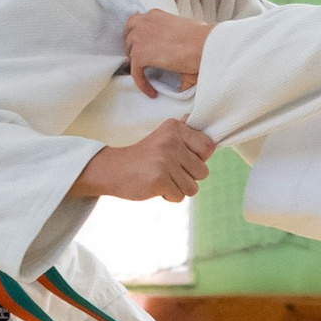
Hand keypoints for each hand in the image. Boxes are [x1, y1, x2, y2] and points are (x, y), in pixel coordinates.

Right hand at [74, 120, 214, 204]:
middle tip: (168, 171)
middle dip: (188, 177)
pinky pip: (179, 196)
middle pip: (203, 171)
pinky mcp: (159, 179)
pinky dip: (168, 196)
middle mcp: (172, 141)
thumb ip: (183, 133)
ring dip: (178, 188)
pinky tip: (155, 186)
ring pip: (193, 187)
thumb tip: (199, 124)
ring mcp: (166, 161)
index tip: (182, 159)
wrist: (112, 169)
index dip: (199, 159)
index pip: (209, 147)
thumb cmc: (142, 156)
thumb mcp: (162, 137)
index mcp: (175, 128)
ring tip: (162, 178)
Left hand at [124, 11, 211, 94]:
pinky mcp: (140, 55)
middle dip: (133, 49)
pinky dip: (142, 84)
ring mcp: (140, 38)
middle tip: (142, 63)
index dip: (137, 36)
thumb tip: (176, 55)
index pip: (136, 23)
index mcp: (154, 15)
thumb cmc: (202, 39)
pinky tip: (152, 92)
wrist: (204, 45)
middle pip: (128, 36)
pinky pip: (134, 72)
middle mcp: (144, 23)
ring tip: (147, 76)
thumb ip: (172, 38)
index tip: (142, 47)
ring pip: (129, 54)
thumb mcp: (183, 30)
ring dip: (137, 66)